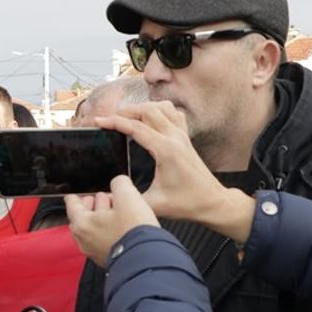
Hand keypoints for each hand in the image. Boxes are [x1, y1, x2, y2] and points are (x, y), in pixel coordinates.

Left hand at [66, 176, 158, 265]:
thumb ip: (119, 183)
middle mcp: (85, 240)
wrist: (147, 259)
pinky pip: (103, 241)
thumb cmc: (134, 231)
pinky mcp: (108, 259)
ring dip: (102, 218)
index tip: (73, 195)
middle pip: (82, 217)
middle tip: (102, 198)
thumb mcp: (128, 196)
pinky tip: (122, 226)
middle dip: (92, 205)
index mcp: (82, 223)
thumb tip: (119, 184)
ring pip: (93, 229)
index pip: (72, 205)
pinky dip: (108, 231)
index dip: (74, 197)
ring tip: (116, 210)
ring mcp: (95, 252)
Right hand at [95, 101, 255, 242]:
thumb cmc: (186, 204)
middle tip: (108, 119)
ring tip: (125, 117)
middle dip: (124, 112)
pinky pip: (172, 112)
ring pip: (160, 107)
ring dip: (141, 108)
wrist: (212, 202)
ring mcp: (182, 135)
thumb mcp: (153, 204)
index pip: (136, 127)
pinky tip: (148, 118)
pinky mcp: (185, 137)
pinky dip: (157, 109)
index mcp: (166, 150)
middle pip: (147, 110)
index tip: (98, 121)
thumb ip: (129, 197)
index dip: (114, 122)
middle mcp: (175, 138)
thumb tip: (109, 192)